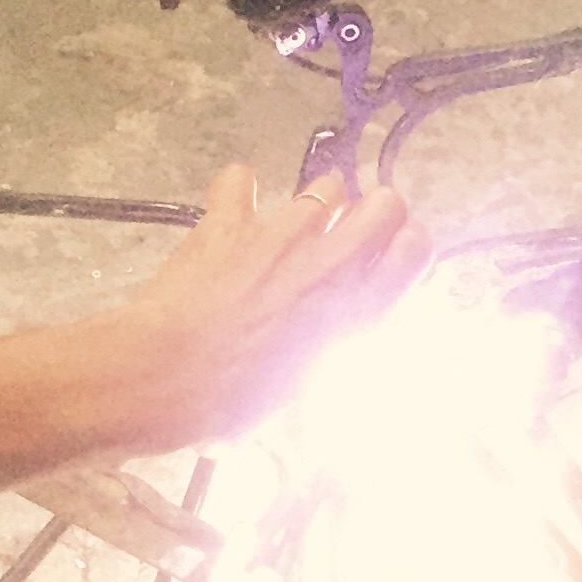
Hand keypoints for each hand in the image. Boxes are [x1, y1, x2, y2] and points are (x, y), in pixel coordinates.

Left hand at [107, 167, 426, 451]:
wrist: (164, 379)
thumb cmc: (232, 400)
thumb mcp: (302, 382)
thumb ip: (329, 339)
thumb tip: (331, 324)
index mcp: (356, 311)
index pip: (416, 249)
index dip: (405, 248)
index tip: (387, 258)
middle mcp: (331, 263)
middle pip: (386, 203)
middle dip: (373, 212)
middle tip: (349, 235)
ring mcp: (282, 234)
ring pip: (328, 186)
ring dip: (317, 203)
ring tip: (293, 230)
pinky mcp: (232, 220)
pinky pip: (242, 180)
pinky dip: (239, 191)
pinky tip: (233, 210)